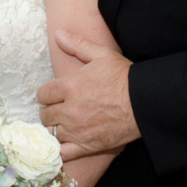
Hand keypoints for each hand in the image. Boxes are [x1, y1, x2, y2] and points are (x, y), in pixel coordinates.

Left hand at [37, 30, 139, 159]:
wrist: (144, 102)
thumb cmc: (124, 77)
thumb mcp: (102, 55)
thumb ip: (77, 44)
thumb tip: (58, 33)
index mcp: (70, 86)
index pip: (42, 94)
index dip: (47, 93)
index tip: (55, 94)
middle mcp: (69, 109)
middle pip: (45, 115)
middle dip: (50, 110)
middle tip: (60, 108)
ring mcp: (77, 130)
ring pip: (52, 132)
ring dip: (56, 128)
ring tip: (65, 123)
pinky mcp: (87, 146)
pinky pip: (63, 152)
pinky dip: (60, 149)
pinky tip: (65, 143)